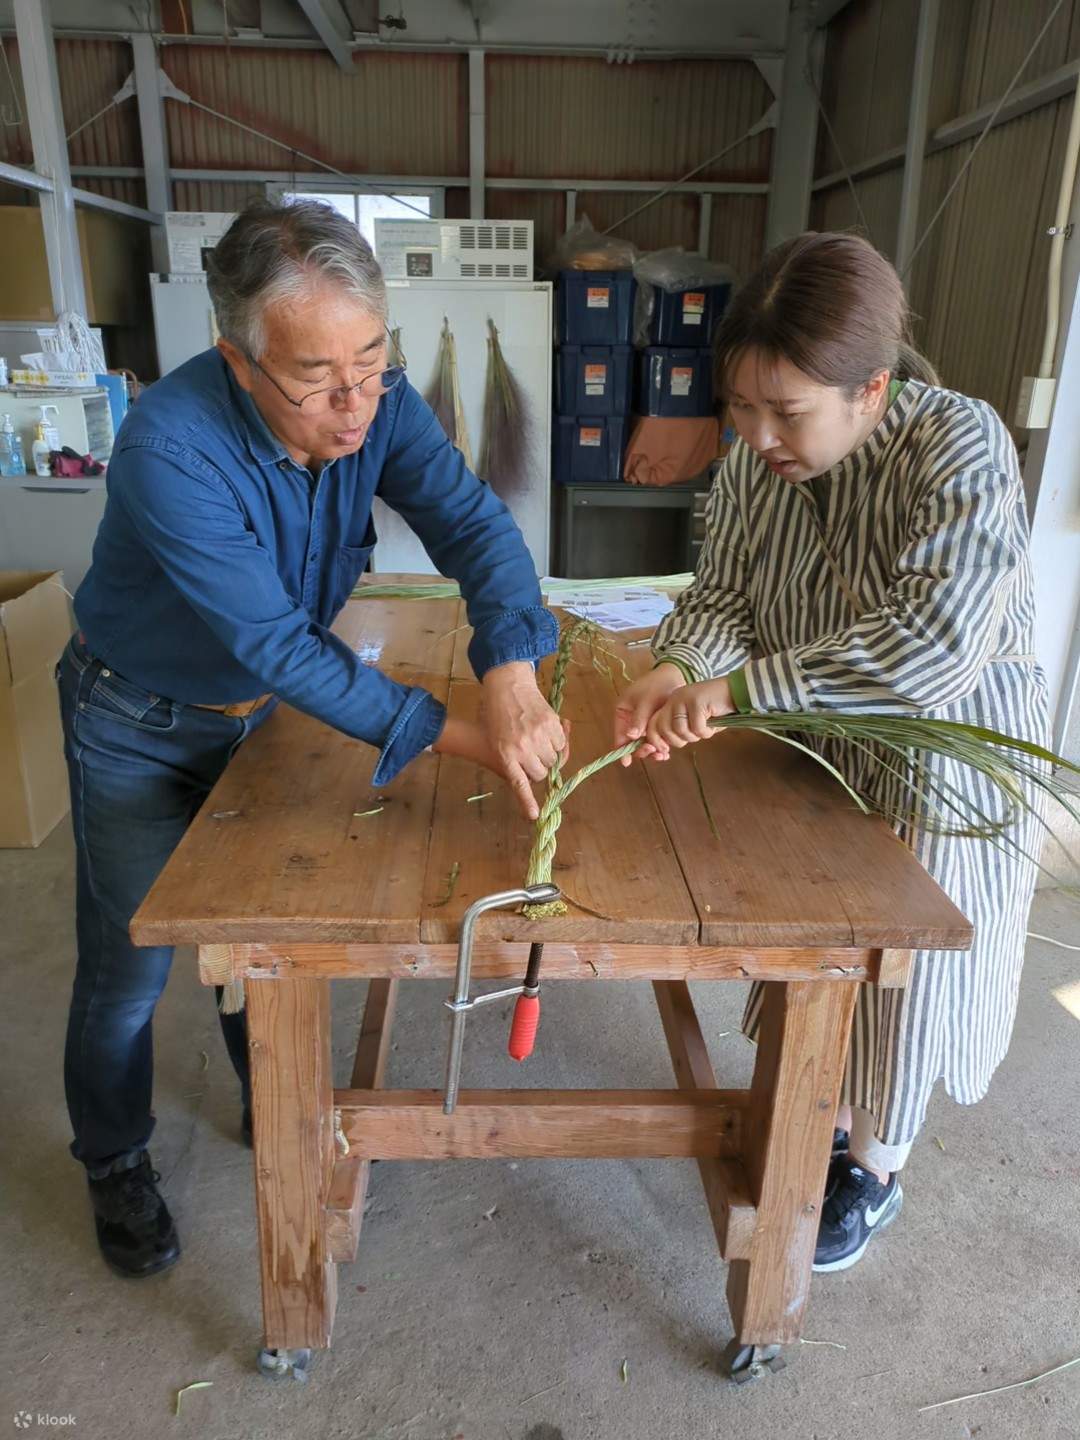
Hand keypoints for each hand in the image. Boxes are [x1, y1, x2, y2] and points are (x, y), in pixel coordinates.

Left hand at [481, 661, 568, 819]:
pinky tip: (548, 732)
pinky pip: (562, 743)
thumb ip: (513, 762)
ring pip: (554, 759)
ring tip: (539, 742)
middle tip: (533, 757)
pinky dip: (558, 741)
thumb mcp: (496, 742)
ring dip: (550, 755)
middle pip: (541, 773)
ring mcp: (538, 736)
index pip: (518, 783)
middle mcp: (522, 747)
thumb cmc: (496, 716)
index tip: (534, 815)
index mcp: (505, 754)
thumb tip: (542, 773)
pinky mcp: (551, 724)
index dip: (526, 801)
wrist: (506, 685)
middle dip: (540, 769)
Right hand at [613, 662, 685, 764]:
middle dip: (641, 750)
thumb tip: (631, 736)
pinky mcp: (656, 727)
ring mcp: (643, 725)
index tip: (627, 762)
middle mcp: (631, 721)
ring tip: (662, 753)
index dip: (622, 750)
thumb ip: (639, 718)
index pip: (619, 735)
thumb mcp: (646, 701)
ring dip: (652, 751)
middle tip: (653, 749)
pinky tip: (666, 752)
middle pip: (632, 743)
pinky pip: (655, 741)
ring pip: (644, 744)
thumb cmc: (656, 685)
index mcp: (622, 712)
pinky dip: (660, 747)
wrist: (675, 676)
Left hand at [644, 677, 734, 757]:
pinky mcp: (697, 701)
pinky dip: (706, 732)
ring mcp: (684, 698)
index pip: (652, 724)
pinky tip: (714, 724)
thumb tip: (663, 746)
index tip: (665, 750)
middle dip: (678, 740)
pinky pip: (696, 728)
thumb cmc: (717, 709)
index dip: (656, 741)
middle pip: (663, 729)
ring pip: (680, 730)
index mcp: (671, 703)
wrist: (737, 692)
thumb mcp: (692, 720)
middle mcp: (674, 699)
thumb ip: (678, 729)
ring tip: (705, 728)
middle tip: (694, 736)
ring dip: (695, 736)